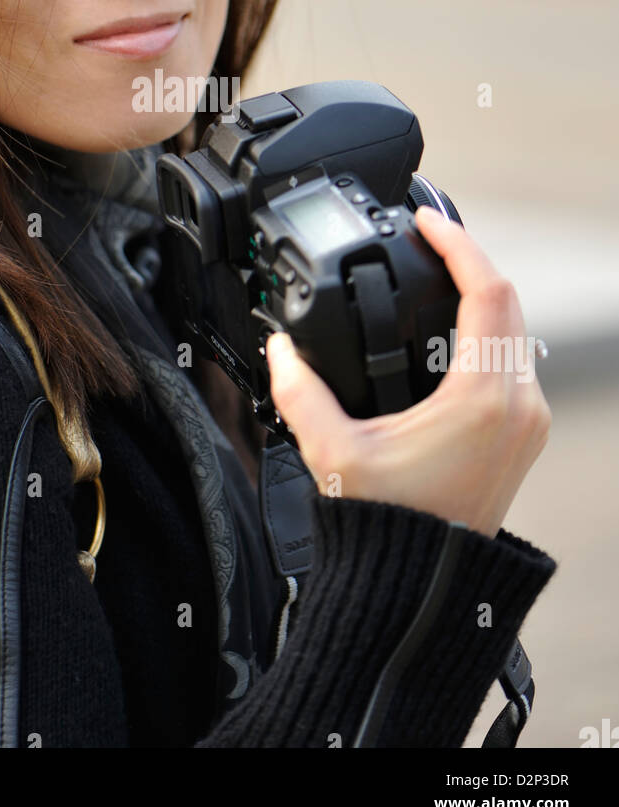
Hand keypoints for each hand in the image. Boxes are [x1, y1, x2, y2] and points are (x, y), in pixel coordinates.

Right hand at [265, 207, 551, 536]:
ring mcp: (529, 420)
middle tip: (426, 236)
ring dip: (480, 294)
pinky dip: (486, 328)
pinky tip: (451, 325)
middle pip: (508, 300)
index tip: (425, 220)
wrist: (427, 587)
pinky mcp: (523, 434)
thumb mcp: (334, 452)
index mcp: (483, 398)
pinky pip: (514, 358)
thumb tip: (279, 348)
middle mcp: (519, 405)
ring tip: (435, 271)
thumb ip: (299, 392)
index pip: (487, 290)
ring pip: (516, 329)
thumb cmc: (390, 527)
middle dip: (468, 259)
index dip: (457, 243)